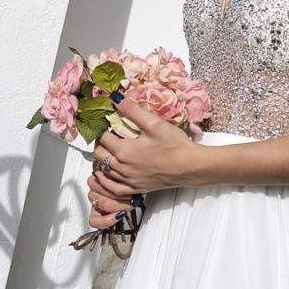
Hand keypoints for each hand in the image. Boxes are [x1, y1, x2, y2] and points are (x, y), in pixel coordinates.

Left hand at [86, 100, 201, 221]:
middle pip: (99, 155)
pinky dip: (104, 183)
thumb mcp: (154, 123)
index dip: (102, 127)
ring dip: (100, 160)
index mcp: (125, 150)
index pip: (102, 137)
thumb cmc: (175, 145)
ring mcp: (128, 180)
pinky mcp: (135, 189)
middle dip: (100, 143)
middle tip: (108, 134)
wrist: (190, 166)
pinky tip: (104, 176)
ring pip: (102, 171)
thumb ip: (133, 110)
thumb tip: (116, 99)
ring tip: (106, 151)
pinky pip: (112, 189)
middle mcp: (122, 168)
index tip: (106, 122)